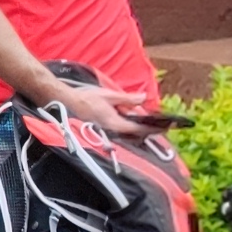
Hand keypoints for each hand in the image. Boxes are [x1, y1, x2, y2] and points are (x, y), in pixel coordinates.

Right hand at [40, 74, 154, 137]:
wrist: (65, 104)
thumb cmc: (86, 98)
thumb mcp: (109, 95)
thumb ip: (127, 99)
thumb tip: (144, 98)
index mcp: (115, 123)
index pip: (139, 129)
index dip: (154, 129)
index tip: (166, 126)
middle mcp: (112, 132)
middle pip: (135, 136)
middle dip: (149, 131)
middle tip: (162, 127)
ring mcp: (107, 135)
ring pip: (128, 136)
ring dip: (140, 131)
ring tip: (151, 126)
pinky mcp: (102, 134)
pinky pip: (120, 134)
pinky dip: (130, 130)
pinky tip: (134, 124)